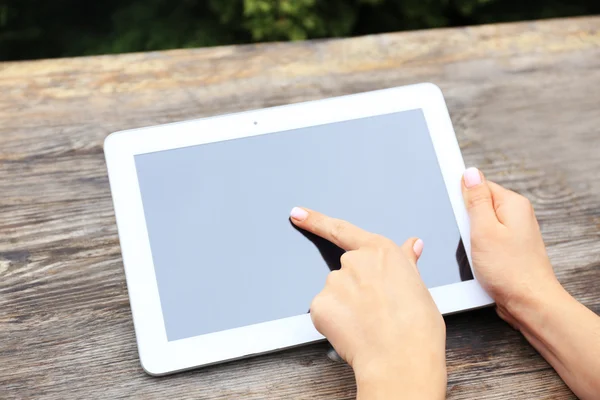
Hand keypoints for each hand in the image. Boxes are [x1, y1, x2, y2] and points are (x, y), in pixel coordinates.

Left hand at [290, 207, 446, 399]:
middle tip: (375, 311)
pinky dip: (334, 322)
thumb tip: (411, 245)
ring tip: (369, 325)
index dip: (316, 221)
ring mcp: (334, 282)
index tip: (298, 215)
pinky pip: (324, 311)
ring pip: (334, 292)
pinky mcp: (320, 304)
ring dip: (345, 306)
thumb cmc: (417, 328)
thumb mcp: (419, 287)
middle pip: (345, 270)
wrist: (401, 359)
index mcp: (380, 251)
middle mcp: (354, 261)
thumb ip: (405, 263)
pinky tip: (353, 331)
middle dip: (354, 288)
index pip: (341, 230)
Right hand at [462, 168, 599, 398]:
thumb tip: (470, 172)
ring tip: (475, 254)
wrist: (529, 303)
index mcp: (512, 204)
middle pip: (478, 206)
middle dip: (465, 221)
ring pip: (479, 226)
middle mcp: (516, 215)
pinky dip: (477, 250)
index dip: (461, 198)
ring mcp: (513, 233)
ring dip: (470, 238)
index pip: (479, 185)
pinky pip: (485, 241)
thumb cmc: (510, 271)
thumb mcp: (484, 230)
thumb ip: (476, 199)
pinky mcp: (508, 249)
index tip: (453, 210)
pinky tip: (478, 262)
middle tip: (467, 238)